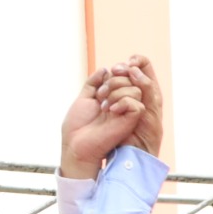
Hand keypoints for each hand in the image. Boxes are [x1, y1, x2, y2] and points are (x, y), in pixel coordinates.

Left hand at [59, 55, 156, 177]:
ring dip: (117, 92)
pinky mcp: (131, 121)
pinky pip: (137, 104)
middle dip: (113, 81)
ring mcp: (127, 112)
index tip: (100, 84)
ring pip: (136, 89)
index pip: (123, 75)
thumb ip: (94, 82)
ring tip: (103, 105)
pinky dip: (123, 102)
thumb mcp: (84, 97)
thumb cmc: (78, 125)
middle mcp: (122, 103)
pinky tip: (111, 111)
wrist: (76, 144)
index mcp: (112, 96)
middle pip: (131, 78)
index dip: (116, 72)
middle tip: (100, 96)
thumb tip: (105, 69)